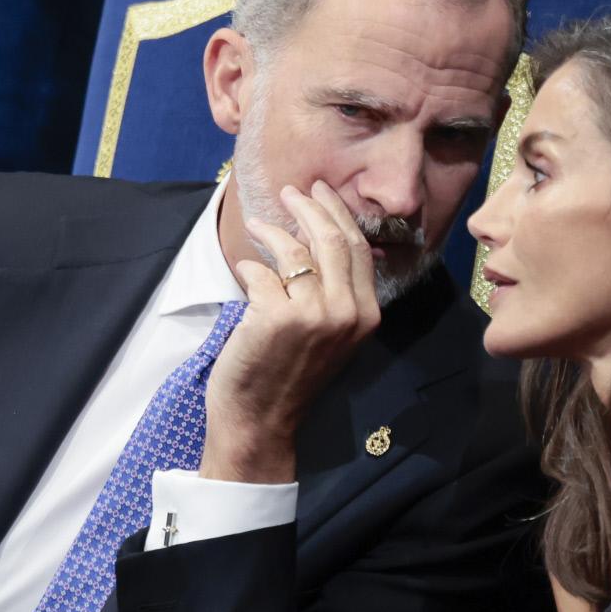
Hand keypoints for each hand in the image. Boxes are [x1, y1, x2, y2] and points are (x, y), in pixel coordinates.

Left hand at [201, 181, 382, 482]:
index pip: (357, 248)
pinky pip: (262, 273)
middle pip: (331, 240)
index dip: (337, 213)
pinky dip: (250, 266)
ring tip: (256, 224)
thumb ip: (336, 294)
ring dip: (272, 230)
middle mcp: (346, 313)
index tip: (319, 192)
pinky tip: (244, 268)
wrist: (262, 420)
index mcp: (366, 315)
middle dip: (308, 207)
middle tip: (289, 192)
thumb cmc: (291, 376)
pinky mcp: (275, 318)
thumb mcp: (332, 336)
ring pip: (295, 251)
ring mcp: (312, 316)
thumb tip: (318, 237)